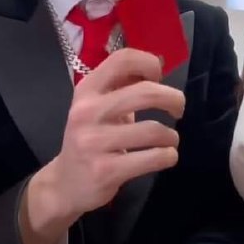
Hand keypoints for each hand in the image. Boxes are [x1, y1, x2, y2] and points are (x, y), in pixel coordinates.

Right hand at [19, 49, 183, 243]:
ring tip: (169, 140)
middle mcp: (87, 112)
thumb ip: (123, 85)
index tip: (159, 78)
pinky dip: (168, 156)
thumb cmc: (91, 138)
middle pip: (145, 92)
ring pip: (153, 131)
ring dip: (171, 136)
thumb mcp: (99, 107)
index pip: (122, 59)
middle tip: (178, 109)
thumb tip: (158, 63)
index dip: (149, 63)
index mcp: (87, 90)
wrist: (64, 184)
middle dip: (173, 99)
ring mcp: (94, 142)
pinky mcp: (105, 171)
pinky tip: (166, 156)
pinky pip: (152, 158)